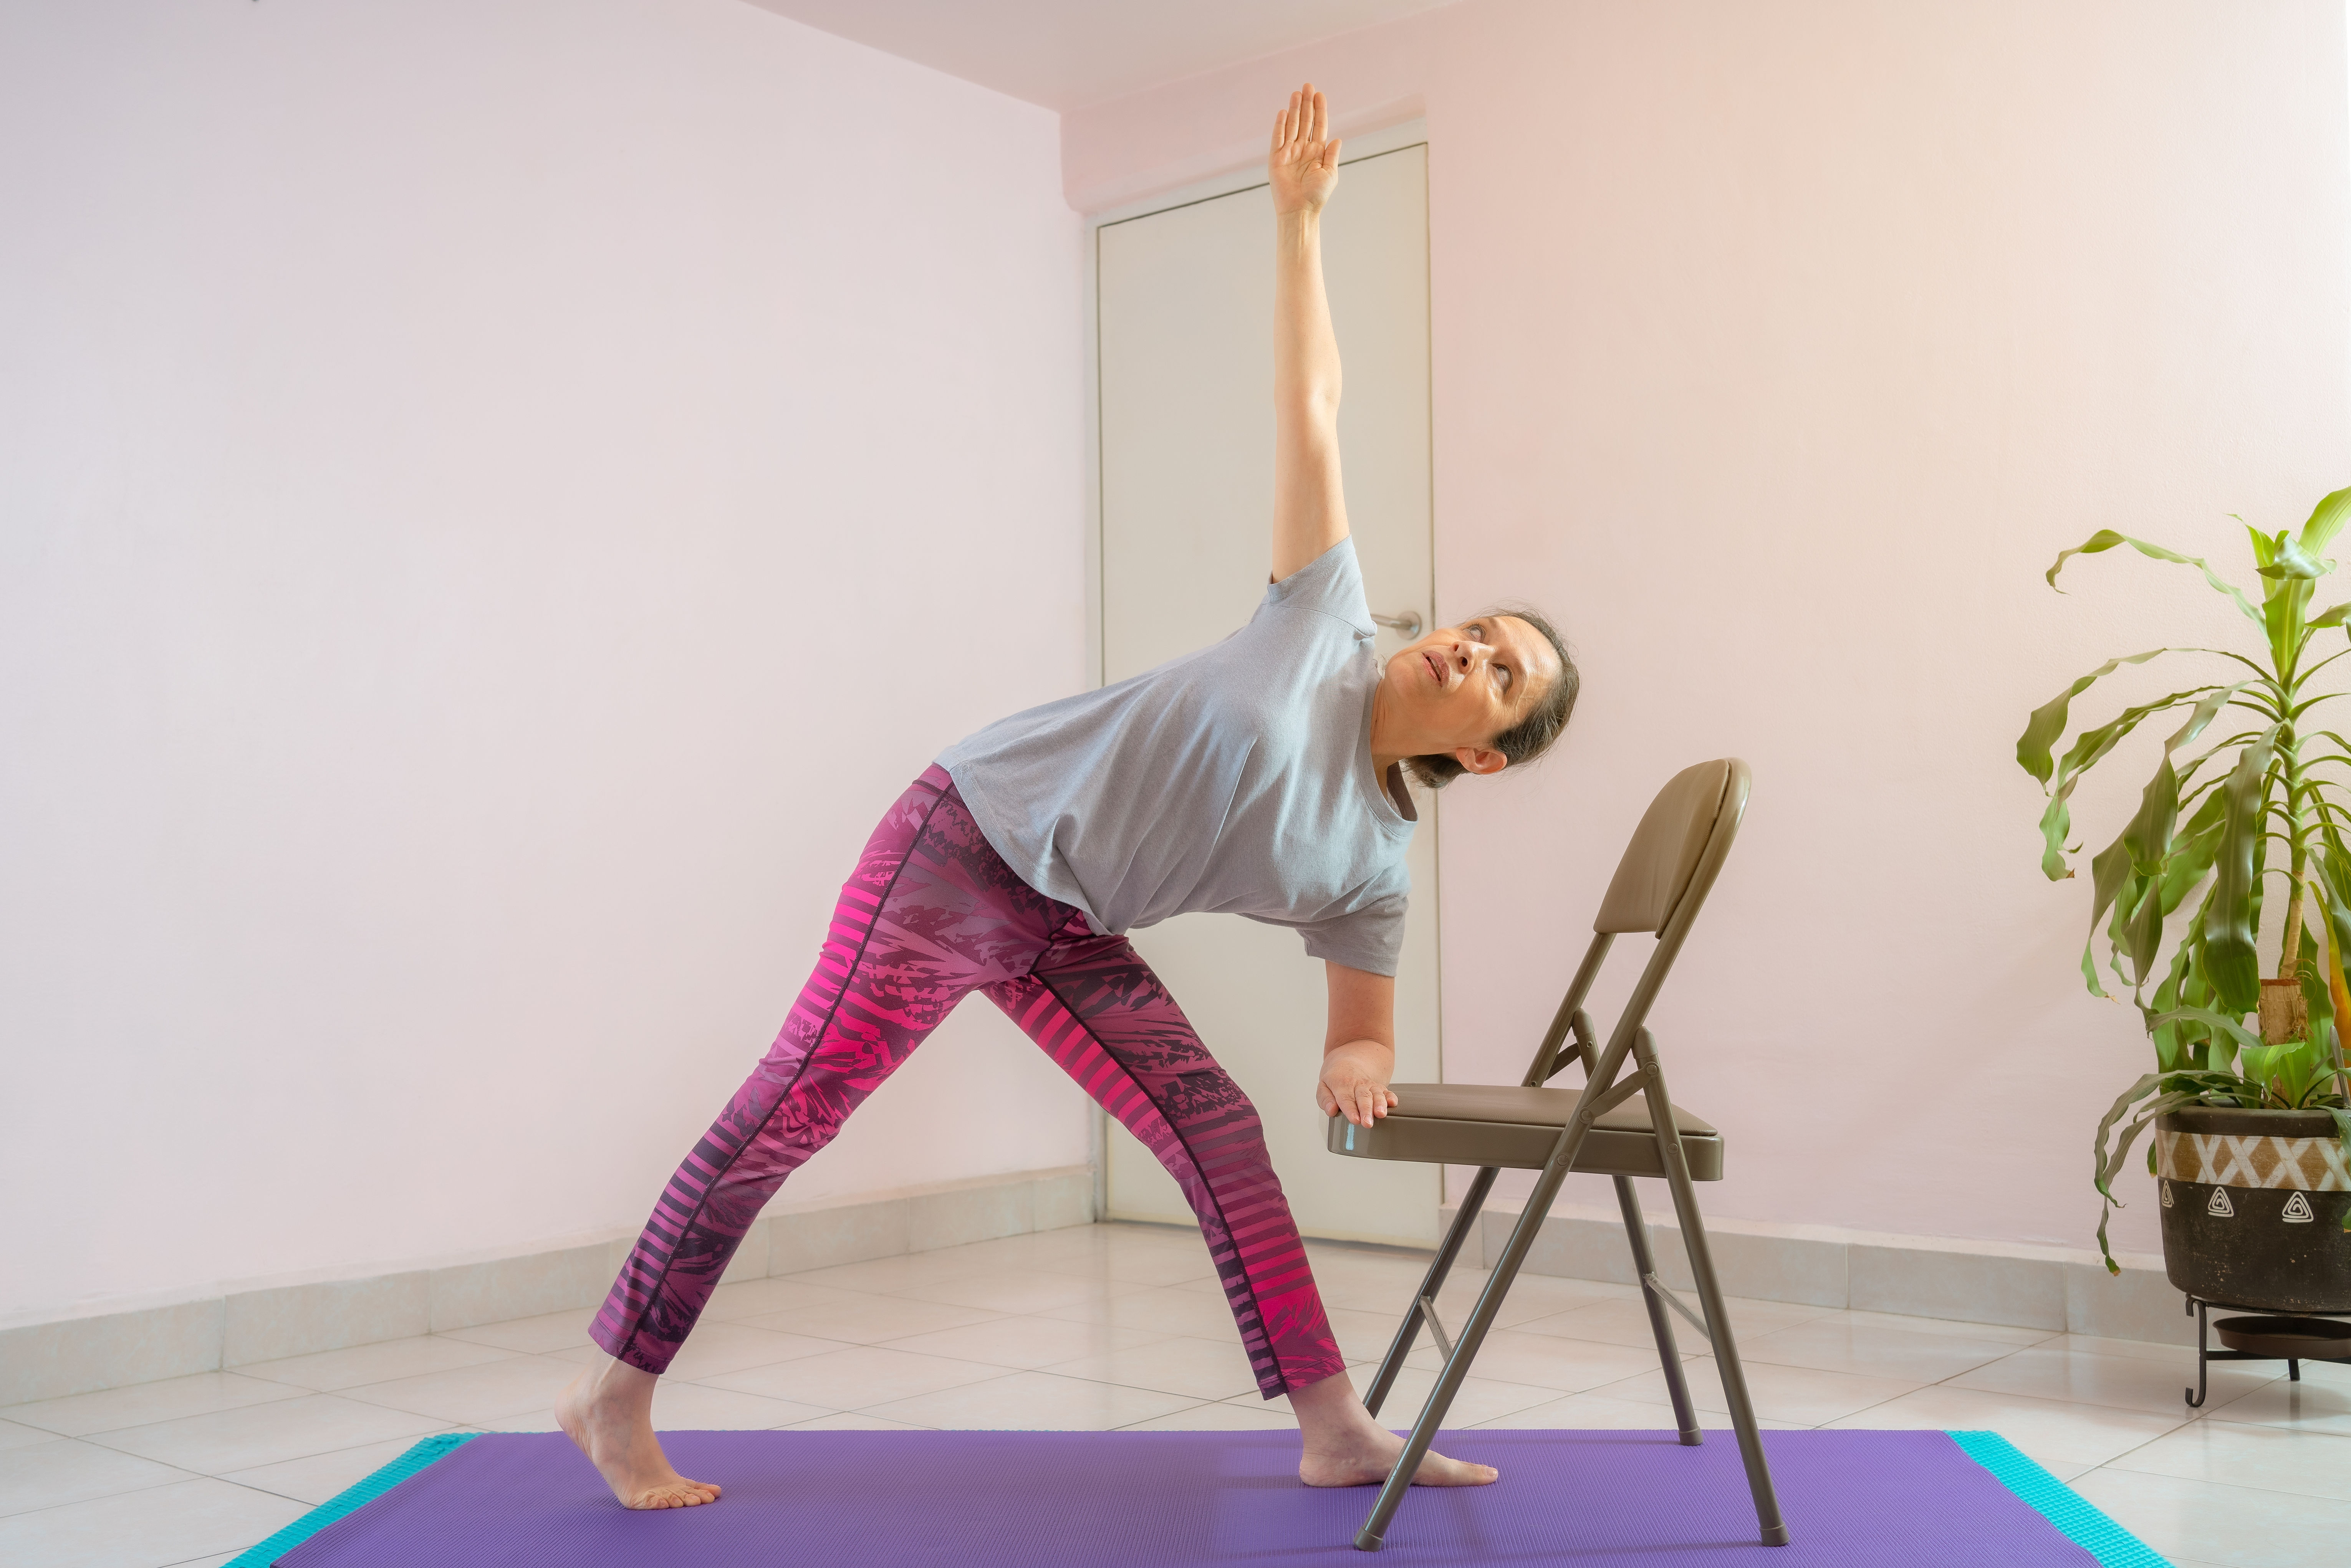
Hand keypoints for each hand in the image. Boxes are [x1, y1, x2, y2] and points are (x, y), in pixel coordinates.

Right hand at [1268, 83, 1339, 216]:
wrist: (1300, 210)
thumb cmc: (1317, 195)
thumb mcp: (1330, 174)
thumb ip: (1332, 155)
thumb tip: (1337, 139)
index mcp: (1317, 151)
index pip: (1318, 126)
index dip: (1319, 110)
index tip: (1319, 94)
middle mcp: (1302, 149)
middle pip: (1305, 121)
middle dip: (1306, 104)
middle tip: (1308, 86)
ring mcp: (1289, 152)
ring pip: (1292, 125)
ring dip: (1294, 109)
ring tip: (1297, 93)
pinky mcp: (1276, 158)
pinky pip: (1278, 138)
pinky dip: (1280, 125)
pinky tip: (1283, 111)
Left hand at [1317, 1039, 1397, 1128]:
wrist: (1349, 1061)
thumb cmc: (1336, 1079)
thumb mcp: (1323, 1086)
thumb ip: (1325, 1099)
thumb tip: (1331, 1110)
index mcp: (1341, 1084)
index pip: (1346, 1099)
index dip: (1350, 1110)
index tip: (1355, 1120)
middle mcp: (1357, 1084)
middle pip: (1363, 1098)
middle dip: (1366, 1111)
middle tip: (1367, 1123)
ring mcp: (1370, 1085)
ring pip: (1376, 1094)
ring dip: (1380, 1104)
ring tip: (1381, 1114)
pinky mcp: (1379, 1087)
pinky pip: (1387, 1091)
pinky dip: (1391, 1097)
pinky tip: (1392, 1103)